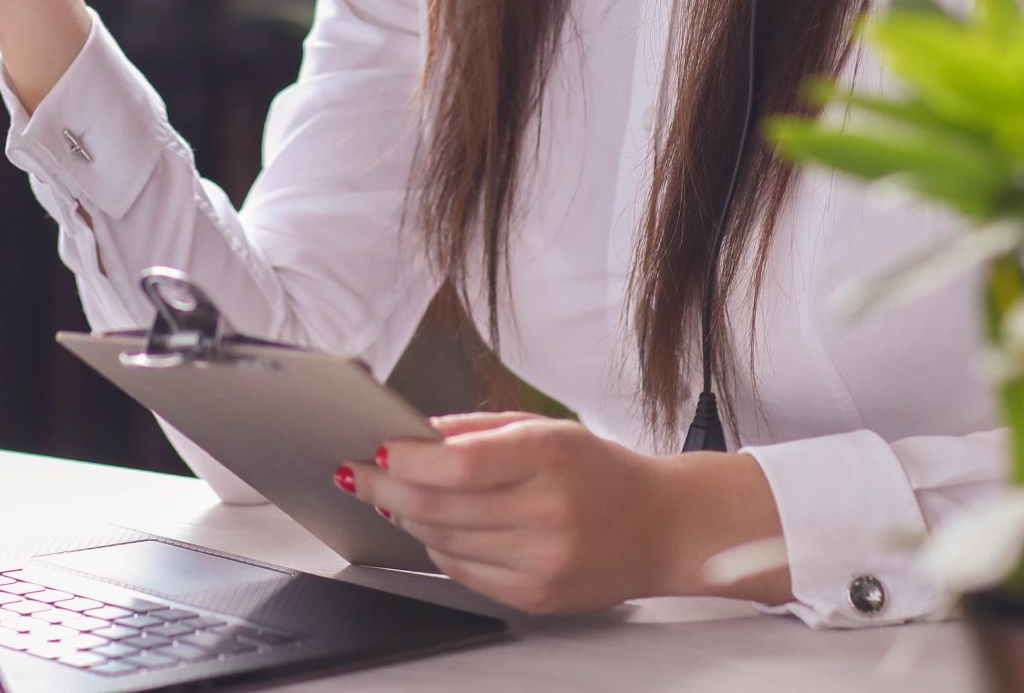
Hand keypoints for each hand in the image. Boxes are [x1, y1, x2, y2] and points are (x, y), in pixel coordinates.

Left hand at [337, 412, 789, 615]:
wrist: (662, 526)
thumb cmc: (600, 471)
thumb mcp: (546, 428)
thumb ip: (478, 430)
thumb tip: (414, 433)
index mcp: (549, 457)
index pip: (458, 464)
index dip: (407, 459)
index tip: (378, 450)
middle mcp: (547, 512)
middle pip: (441, 506)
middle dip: (388, 489)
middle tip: (360, 475)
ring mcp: (542, 560)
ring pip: (445, 542)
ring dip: (408, 519)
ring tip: (392, 498)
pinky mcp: (537, 595)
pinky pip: (465, 573)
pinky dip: (439, 549)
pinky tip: (433, 530)